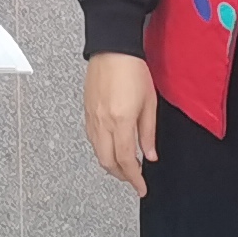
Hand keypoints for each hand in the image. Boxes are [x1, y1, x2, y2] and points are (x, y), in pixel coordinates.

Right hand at [84, 52, 158, 196]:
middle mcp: (103, 122)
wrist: (112, 48)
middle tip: (133, 179)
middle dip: (121, 175)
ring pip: (97, 152)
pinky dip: (101, 149)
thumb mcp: (149, 103)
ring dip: (110, 163)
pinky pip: (92, 138)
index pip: (127, 160)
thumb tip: (150, 155)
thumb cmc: (132, 70)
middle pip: (107, 161)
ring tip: (124, 165)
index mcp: (121, 121)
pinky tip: (111, 147)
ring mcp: (92, 117)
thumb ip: (148, 132)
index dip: (135, 178)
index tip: (141, 187)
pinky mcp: (87, 111)